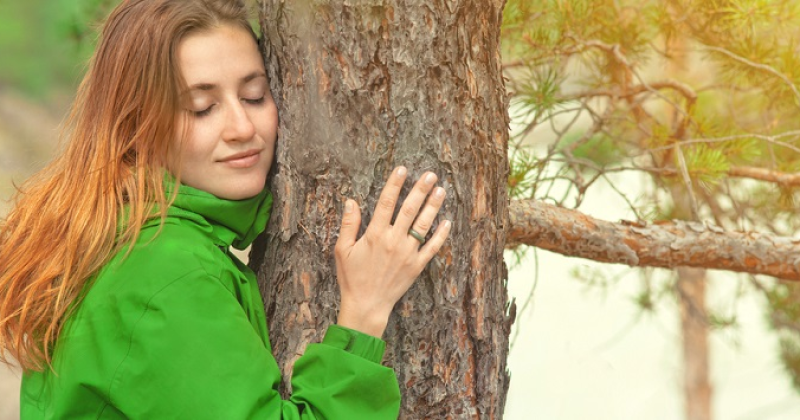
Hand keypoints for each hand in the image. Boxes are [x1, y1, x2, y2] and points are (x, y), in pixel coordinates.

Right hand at [334, 166, 450, 336]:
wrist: (367, 305)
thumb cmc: (352, 278)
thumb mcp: (342, 250)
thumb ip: (348, 224)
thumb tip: (350, 201)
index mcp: (374, 235)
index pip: (386, 203)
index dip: (395, 184)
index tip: (402, 169)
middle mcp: (393, 241)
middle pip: (409, 209)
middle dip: (420, 189)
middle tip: (430, 174)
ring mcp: (407, 253)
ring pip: (423, 224)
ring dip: (433, 206)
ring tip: (441, 190)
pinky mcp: (417, 266)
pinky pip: (432, 247)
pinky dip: (441, 234)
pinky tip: (447, 221)